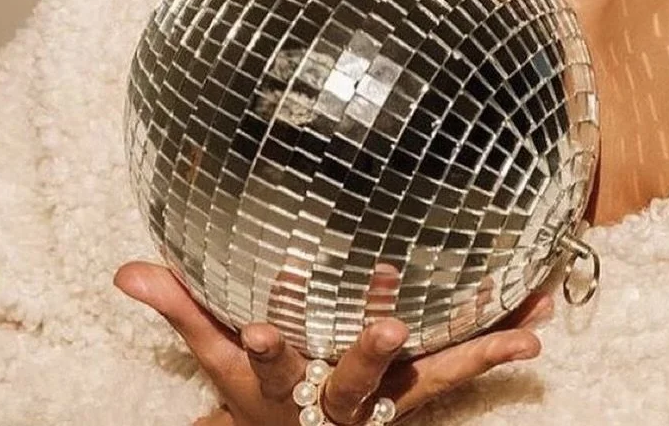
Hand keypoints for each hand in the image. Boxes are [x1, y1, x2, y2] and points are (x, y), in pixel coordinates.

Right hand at [113, 256, 554, 424]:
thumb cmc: (257, 389)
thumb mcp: (217, 356)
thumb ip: (182, 308)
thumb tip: (127, 270)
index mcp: (285, 387)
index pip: (270, 366)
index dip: (269, 345)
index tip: (268, 322)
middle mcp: (340, 398)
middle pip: (355, 377)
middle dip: (372, 349)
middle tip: (394, 319)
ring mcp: (386, 396)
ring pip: (433, 375)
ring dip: (476, 348)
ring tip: (524, 324)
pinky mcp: (420, 387)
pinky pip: (464, 365)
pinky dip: (501, 343)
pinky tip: (541, 322)